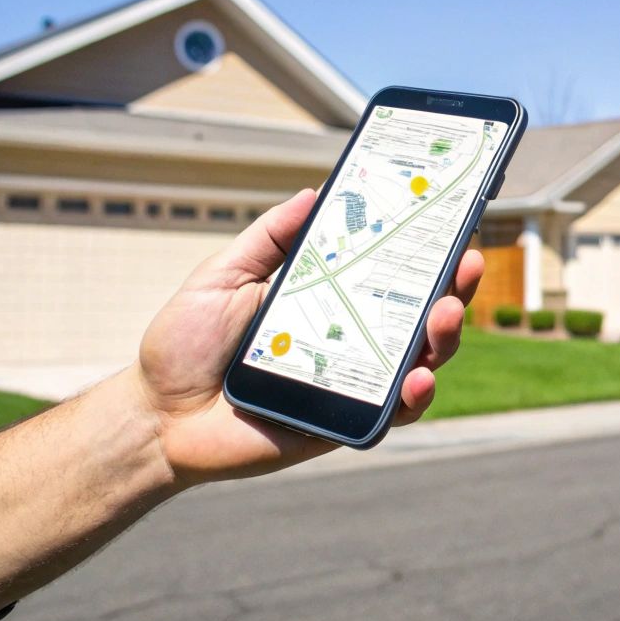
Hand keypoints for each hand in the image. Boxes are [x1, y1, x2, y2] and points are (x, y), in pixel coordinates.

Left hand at [134, 189, 481, 485]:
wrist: (154, 415)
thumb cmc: (184, 345)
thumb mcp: (222, 275)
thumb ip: (269, 238)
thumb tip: (315, 193)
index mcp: (329, 302)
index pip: (390, 274)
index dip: (427, 252)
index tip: (452, 223)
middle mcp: (351, 343)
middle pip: (420, 316)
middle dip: (453, 289)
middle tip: (465, 264)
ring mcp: (352, 386)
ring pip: (420, 363)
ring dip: (444, 338)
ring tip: (444, 316)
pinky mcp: (343, 427)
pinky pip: (392, 415)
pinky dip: (412, 399)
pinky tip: (416, 381)